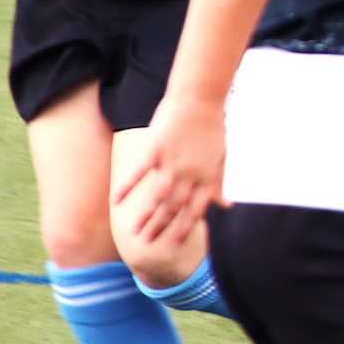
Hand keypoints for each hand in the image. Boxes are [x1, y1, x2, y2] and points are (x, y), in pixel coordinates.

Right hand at [112, 92, 227, 249]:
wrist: (200, 98)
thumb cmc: (212, 127)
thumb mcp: (222, 156)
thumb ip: (220, 183)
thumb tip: (227, 205)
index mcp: (206, 176)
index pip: (195, 210)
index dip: (184, 228)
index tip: (173, 245)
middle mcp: (190, 174)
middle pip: (174, 208)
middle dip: (161, 227)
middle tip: (146, 244)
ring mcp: (172, 162)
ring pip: (157, 196)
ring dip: (145, 216)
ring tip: (133, 232)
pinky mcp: (155, 149)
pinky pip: (138, 173)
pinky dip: (127, 187)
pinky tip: (116, 201)